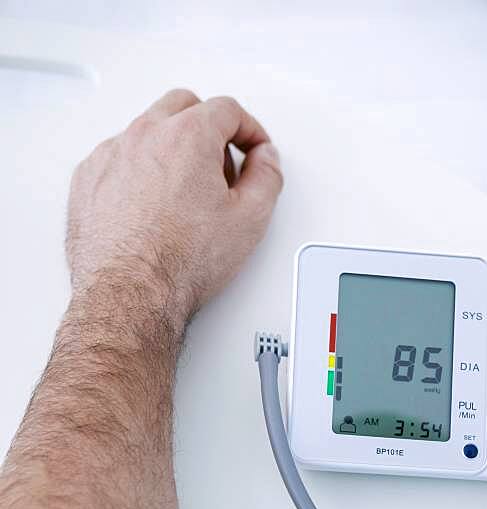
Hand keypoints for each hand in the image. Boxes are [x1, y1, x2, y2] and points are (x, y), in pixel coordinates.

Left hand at [66, 89, 282, 327]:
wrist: (130, 294)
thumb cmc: (180, 262)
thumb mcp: (249, 220)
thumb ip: (267, 177)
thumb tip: (265, 159)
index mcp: (188, 136)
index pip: (227, 110)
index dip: (248, 129)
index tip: (252, 147)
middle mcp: (145, 136)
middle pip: (184, 107)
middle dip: (209, 129)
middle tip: (221, 166)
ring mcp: (112, 155)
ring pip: (148, 130)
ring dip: (171, 148)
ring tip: (185, 192)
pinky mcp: (89, 178)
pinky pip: (118, 157)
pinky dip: (138, 170)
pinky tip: (151, 203)